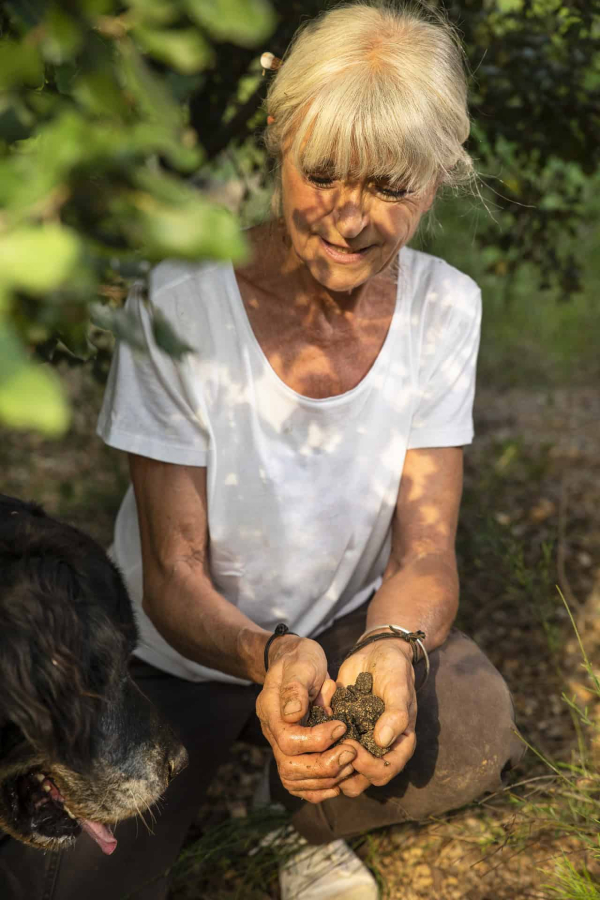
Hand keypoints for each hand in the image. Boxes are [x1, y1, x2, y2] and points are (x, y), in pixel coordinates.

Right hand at [256, 635, 357, 802]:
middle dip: (325, 765)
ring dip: (326, 778)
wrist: (294, 660)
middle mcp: (272, 732)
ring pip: (295, 780)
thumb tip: (293, 714)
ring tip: (350, 763)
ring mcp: (280, 745)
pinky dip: (320, 788)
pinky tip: (339, 781)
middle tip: (352, 752)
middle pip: (290, 767)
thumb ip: (295, 687)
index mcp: (271, 710)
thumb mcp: (300, 663)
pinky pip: (300, 783)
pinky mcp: (294, 752)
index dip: (317, 740)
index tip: (342, 726)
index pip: (288, 740)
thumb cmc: (300, 658)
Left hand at [333, 639, 416, 797]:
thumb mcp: (399, 687)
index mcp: (398, 743)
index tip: (352, 746)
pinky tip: (314, 726)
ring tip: (319, 742)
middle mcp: (378, 748)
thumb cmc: (394, 669)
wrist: (377, 652)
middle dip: (344, 769)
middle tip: (332, 747)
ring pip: (342, 768)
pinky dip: (320, 743)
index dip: (368, 767)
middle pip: (361, 779)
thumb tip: (383, 741)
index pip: (384, 771)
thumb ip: (395, 714)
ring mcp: (360, 740)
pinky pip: (330, 747)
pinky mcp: (342, 730)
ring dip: (329, 760)